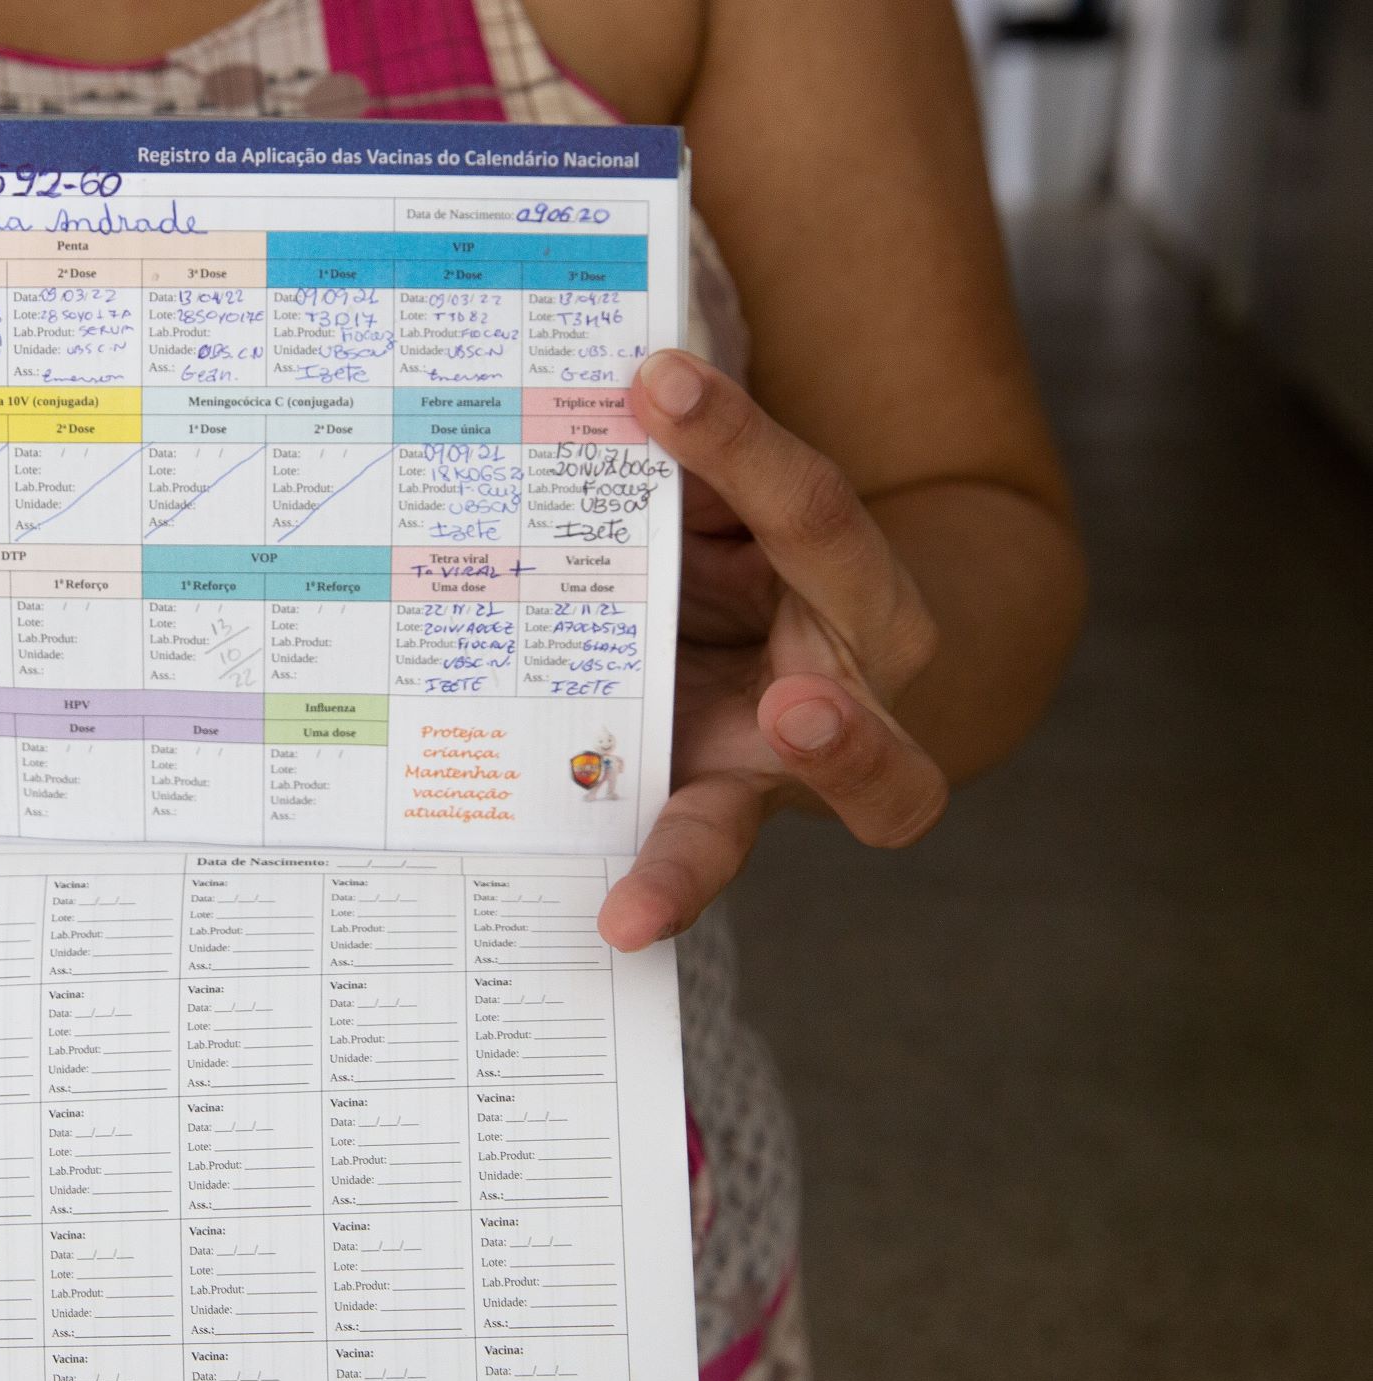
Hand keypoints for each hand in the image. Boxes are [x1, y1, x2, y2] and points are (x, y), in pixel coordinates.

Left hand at [598, 351, 947, 951]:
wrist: (787, 654)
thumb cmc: (740, 556)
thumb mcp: (712, 506)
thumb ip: (676, 470)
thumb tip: (597, 372)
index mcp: (848, 574)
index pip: (805, 504)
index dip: (738, 441)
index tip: (660, 380)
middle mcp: (848, 680)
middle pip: (868, 682)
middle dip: (841, 714)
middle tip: (795, 710)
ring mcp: (791, 765)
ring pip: (849, 801)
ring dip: (754, 832)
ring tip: (650, 897)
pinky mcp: (724, 813)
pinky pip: (708, 856)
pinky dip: (666, 890)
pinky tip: (613, 922)